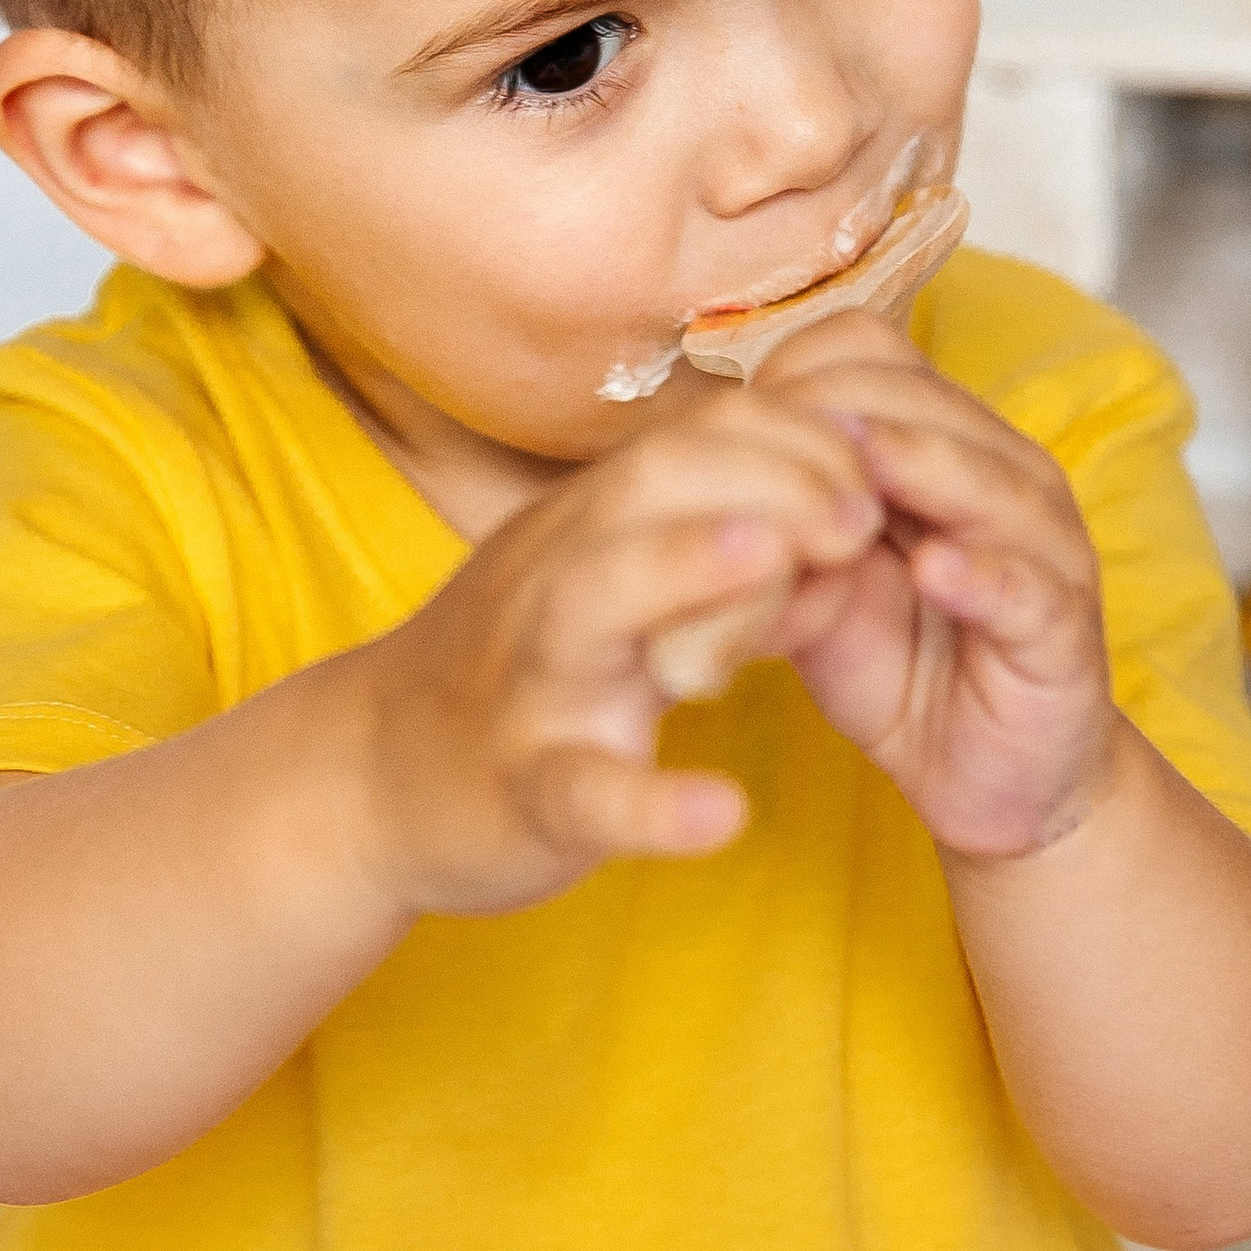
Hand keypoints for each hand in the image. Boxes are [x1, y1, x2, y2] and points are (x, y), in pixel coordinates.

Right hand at [354, 388, 887, 914]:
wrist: (372, 778)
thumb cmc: (519, 667)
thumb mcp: (604, 577)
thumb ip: (702, 535)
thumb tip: (832, 494)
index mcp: (587, 533)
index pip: (692, 441)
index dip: (790, 436)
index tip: (877, 456)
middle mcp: (552, 586)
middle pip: (645, 493)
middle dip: (762, 484)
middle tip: (862, 513)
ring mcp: (529, 686)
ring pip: (591, 607)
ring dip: (680, 572)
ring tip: (773, 563)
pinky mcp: (521, 790)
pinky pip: (580, 790)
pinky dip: (650, 804)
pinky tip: (722, 814)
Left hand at [750, 311, 1118, 859]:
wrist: (985, 775)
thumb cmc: (901, 663)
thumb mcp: (816, 589)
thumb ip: (771, 537)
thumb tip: (682, 505)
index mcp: (940, 444)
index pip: (872, 357)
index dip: (797, 381)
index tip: (734, 428)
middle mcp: (1002, 474)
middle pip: (922, 401)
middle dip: (839, 417)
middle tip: (770, 451)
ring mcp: (1044, 547)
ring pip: (986, 480)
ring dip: (916, 470)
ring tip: (852, 476)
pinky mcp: (1063, 630)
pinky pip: (1027, 589)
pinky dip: (981, 576)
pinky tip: (932, 572)